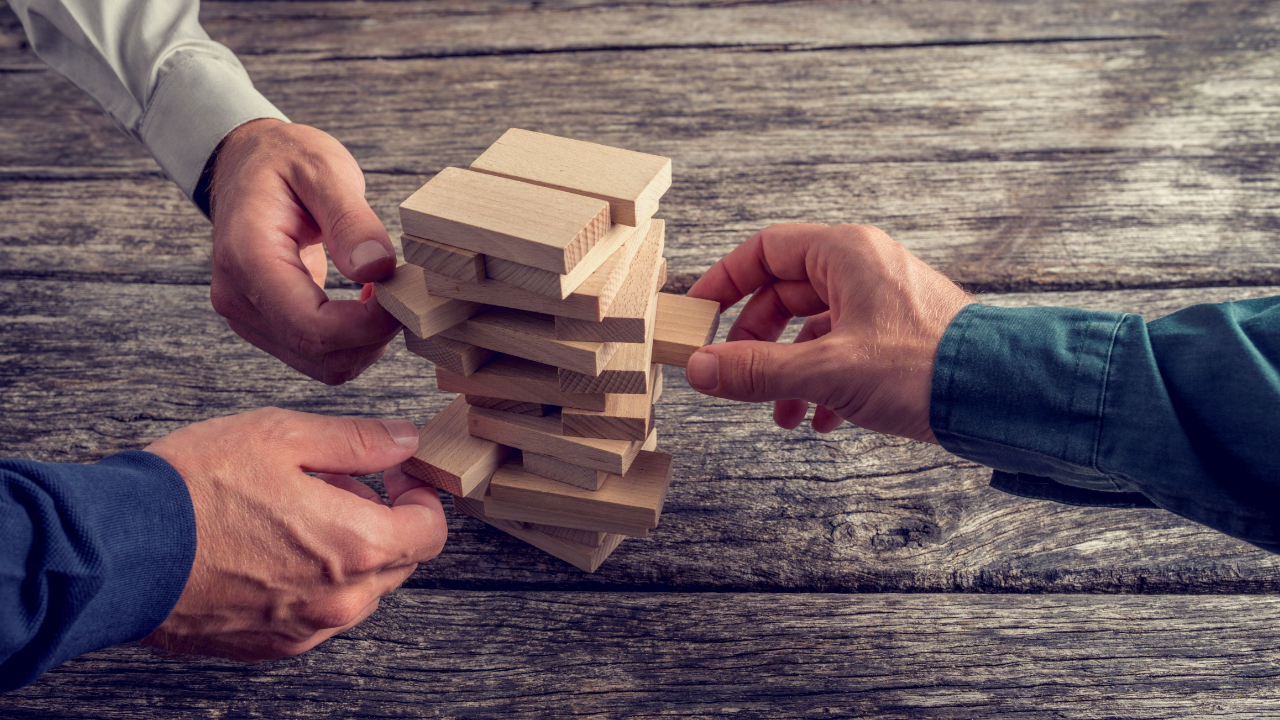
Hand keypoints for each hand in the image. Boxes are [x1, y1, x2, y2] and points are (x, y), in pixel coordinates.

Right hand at [141, 408, 445, 660]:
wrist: (116, 551)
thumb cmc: (195, 488)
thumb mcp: (283, 437)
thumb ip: (357, 441)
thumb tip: (406, 441)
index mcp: (356, 546)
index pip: (430, 532)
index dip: (421, 497)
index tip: (396, 476)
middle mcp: (340, 600)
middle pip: (398, 563)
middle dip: (382, 520)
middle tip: (334, 484)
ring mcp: (304, 629)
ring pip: (359, 592)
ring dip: (347, 553)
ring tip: (292, 513)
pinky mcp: (269, 645)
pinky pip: (318, 614)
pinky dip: (313, 583)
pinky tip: (269, 548)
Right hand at [208, 119, 401, 384]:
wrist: (246, 163)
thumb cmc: (285, 160)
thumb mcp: (323, 169)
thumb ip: (350, 220)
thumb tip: (376, 269)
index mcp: (247, 257)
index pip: (311, 326)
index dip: (368, 325)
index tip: (402, 293)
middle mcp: (238, 297)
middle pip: (318, 354)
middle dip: (373, 335)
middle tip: (401, 291)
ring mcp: (247, 315)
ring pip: (321, 364)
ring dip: (365, 341)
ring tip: (383, 292)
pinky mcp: (264, 324)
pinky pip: (316, 354)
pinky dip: (351, 340)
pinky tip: (366, 303)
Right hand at [686, 224, 972, 442]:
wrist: (1003, 396)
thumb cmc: (926, 367)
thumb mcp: (827, 371)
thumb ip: (757, 370)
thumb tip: (699, 370)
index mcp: (845, 254)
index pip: (764, 250)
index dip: (724, 281)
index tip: (698, 314)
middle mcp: (864, 270)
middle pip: (785, 294)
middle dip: (757, 342)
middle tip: (734, 374)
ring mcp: (885, 303)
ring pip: (814, 330)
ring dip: (789, 374)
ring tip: (781, 417)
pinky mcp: (901, 337)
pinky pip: (845, 352)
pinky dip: (824, 386)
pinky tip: (823, 423)